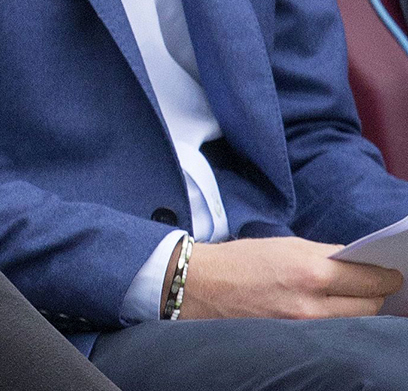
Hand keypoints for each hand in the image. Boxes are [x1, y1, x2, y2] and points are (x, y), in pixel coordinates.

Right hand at [182, 237, 402, 319]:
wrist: (199, 287)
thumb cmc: (241, 261)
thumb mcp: (286, 246)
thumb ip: (325, 256)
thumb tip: (359, 264)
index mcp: (311, 271)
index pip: (372, 279)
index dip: (388, 276)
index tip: (393, 273)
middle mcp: (311, 303)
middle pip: (370, 305)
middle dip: (376, 293)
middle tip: (373, 285)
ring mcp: (303, 326)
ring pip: (355, 321)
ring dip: (359, 309)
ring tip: (353, 298)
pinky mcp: (294, 340)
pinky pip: (333, 332)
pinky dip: (339, 321)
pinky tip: (334, 312)